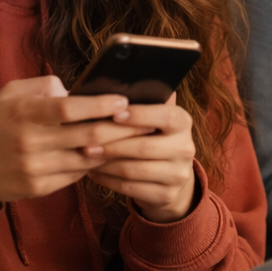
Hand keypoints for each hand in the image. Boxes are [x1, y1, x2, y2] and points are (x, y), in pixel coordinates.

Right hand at [0, 76, 149, 212]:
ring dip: (113, 150)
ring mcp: (35, 168)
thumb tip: (77, 90)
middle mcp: (29, 142)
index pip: (69, 109)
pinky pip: (76, 175)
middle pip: (86, 136)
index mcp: (23, 113)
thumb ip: (44, 87)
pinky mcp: (39, 188)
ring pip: (87, 159)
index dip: (100, 105)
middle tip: (145, 121)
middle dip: (120, 129)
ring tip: (136, 139)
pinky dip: (94, 165)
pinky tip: (110, 156)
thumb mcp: (10, 94)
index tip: (124, 101)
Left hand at [84, 94, 197, 223]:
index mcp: (183, 122)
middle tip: (85, 140)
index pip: (166, 115)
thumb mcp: (154, 118)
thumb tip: (121, 75)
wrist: (171, 177)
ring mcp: (178, 174)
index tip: (114, 113)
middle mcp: (186, 147)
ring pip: (134, 170)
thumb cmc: (153, 137)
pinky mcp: (166, 195)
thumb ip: (143, 100)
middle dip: (112, 144)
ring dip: (106, 163)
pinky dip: (108, 180)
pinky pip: (130, 188)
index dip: (140, 114)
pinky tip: (93, 172)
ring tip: (86, 155)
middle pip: (144, 146)